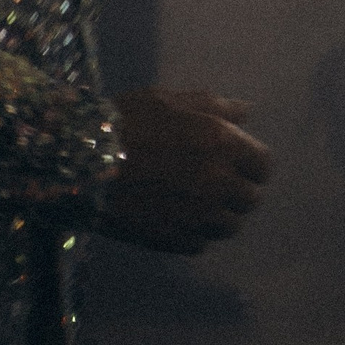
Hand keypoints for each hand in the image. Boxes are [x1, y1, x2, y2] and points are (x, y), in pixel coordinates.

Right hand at [100, 87, 272, 254]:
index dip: (253, 163)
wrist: (81, 162)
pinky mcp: (174, 242)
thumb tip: (247, 111)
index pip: (263, 166)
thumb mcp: (170, 100)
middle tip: (216, 181)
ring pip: (229, 227)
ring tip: (195, 201)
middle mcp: (217, 182)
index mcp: (221, 143)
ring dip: (219, 215)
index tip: (239, 162)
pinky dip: (194, 233)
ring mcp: (196, 217)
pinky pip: (200, 244)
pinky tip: (175, 215)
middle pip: (251, 200)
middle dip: (238, 190)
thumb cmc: (126, 120)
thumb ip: (215, 106)